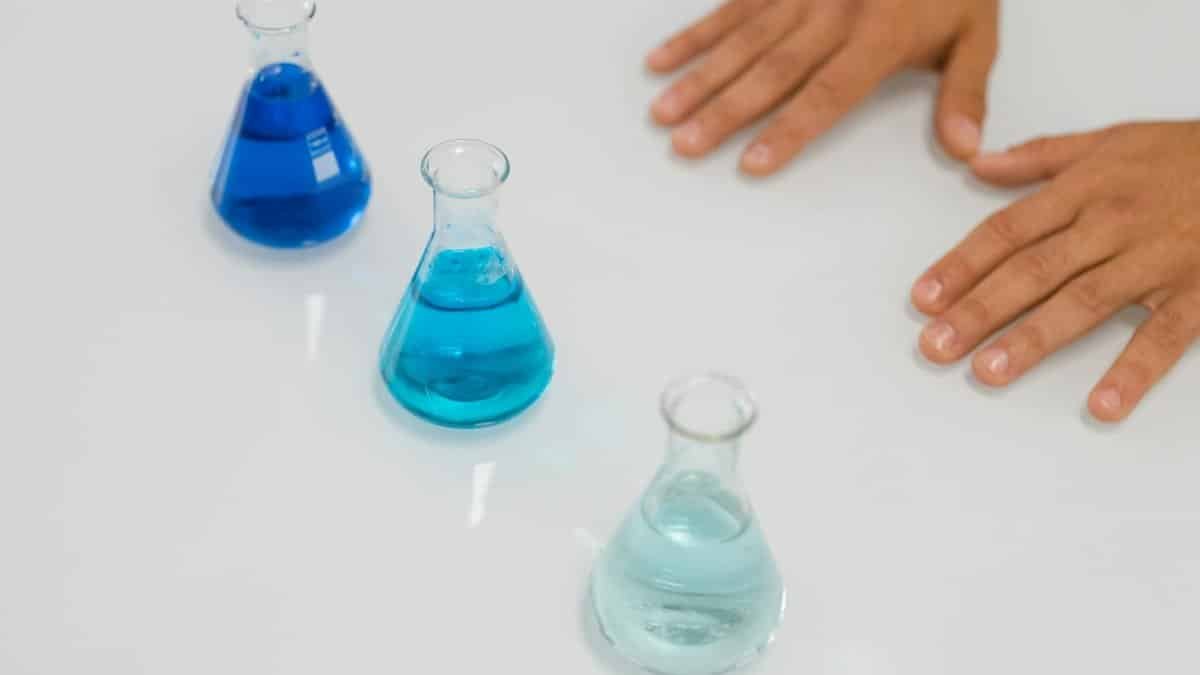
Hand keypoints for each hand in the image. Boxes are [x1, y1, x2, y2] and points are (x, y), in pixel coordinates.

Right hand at [646, 0, 998, 174]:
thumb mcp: (977, 32)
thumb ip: (965, 91)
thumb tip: (967, 149)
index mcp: (881, 35)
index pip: (828, 92)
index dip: (788, 129)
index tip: (752, 164)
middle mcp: (834, 12)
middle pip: (771, 70)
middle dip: (724, 110)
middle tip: (684, 144)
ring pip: (742, 40)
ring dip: (699, 77)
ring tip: (663, 112)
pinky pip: (731, 8)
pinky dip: (694, 35)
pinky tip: (660, 60)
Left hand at [912, 121, 1199, 421]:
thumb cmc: (1189, 154)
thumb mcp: (1113, 139)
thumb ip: (1041, 156)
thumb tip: (978, 163)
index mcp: (1084, 189)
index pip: (1007, 231)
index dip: (961, 265)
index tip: (923, 298)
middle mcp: (1111, 223)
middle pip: (1032, 269)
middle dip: (979, 309)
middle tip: (935, 346)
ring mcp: (1155, 259)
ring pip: (1084, 301)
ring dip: (1034, 338)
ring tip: (989, 371)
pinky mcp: (1199, 290)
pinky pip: (1165, 334)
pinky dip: (1135, 370)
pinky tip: (1103, 404)